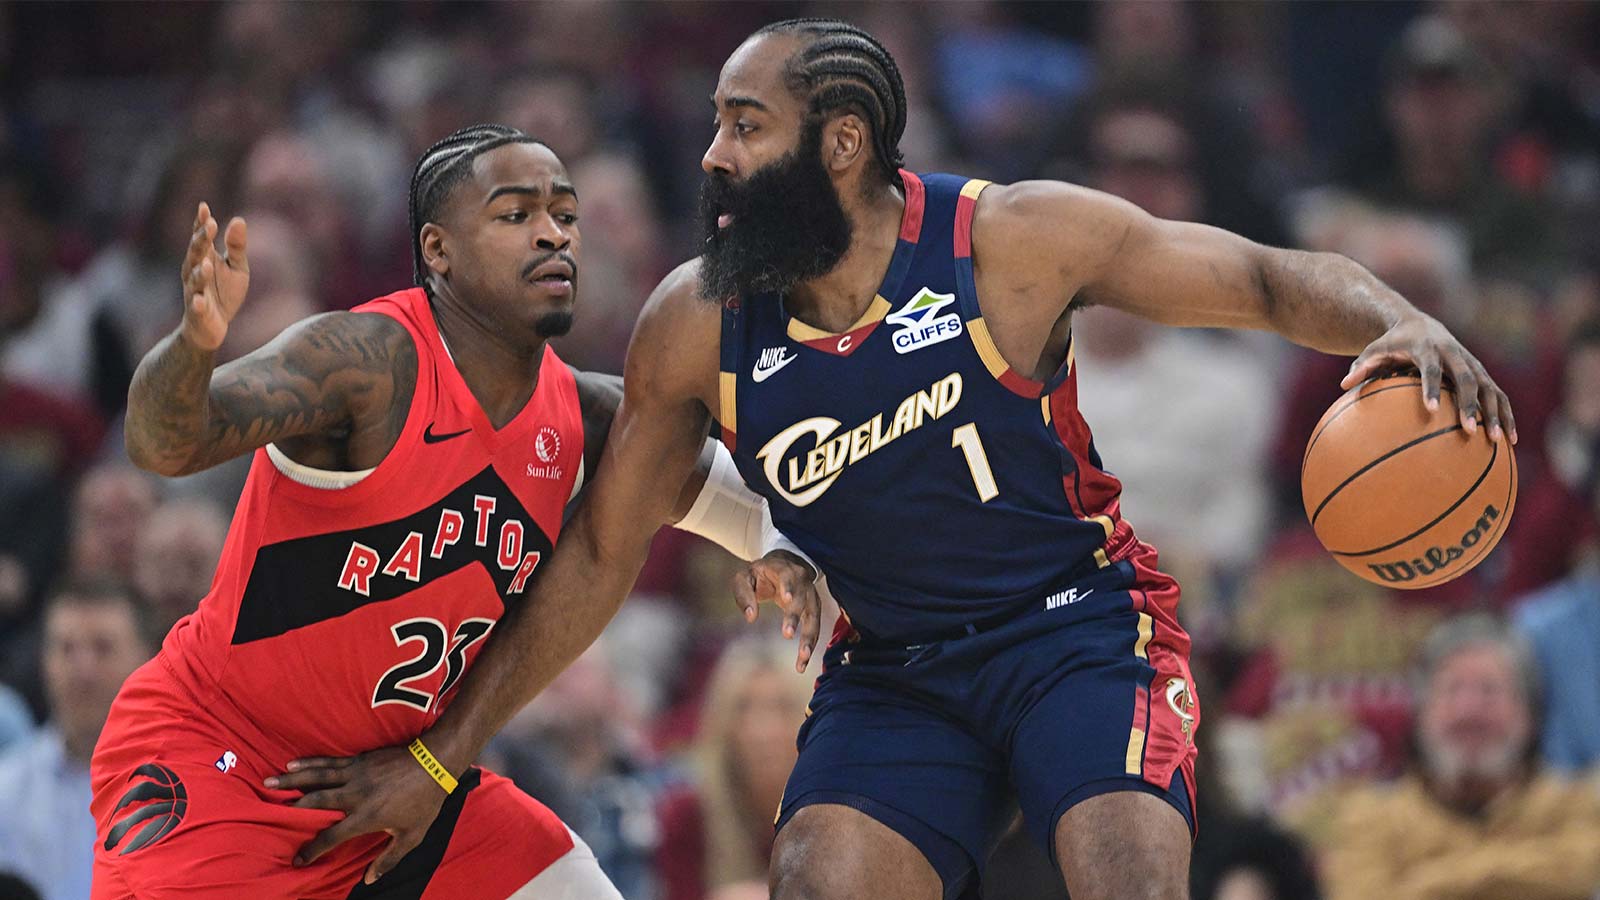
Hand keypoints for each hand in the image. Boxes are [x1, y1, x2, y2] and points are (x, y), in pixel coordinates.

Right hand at [180, 202, 249, 350]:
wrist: (212, 328)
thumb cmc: (223, 294)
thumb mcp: (237, 268)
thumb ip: (236, 246)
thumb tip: (239, 219)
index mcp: (204, 259)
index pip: (201, 237)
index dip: (201, 223)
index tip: (204, 207)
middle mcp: (195, 272)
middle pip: (196, 254)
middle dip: (201, 240)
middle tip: (209, 226)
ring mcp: (194, 292)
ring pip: (194, 279)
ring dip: (200, 271)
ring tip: (207, 262)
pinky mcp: (198, 312)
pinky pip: (196, 307)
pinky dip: (197, 304)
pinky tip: (199, 300)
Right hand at [264, 745, 445, 883]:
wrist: (434, 763)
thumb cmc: (424, 802)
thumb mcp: (411, 836)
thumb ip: (389, 858)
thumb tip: (370, 879)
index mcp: (366, 816)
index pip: (332, 837)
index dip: (313, 850)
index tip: (297, 861)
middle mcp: (355, 795)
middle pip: (316, 802)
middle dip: (290, 808)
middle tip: (268, 810)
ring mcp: (356, 774)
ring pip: (317, 778)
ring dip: (291, 781)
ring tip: (269, 783)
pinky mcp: (359, 760)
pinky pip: (329, 762)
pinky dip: (310, 763)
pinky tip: (293, 763)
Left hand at [733, 550, 820, 672]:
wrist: (786, 563)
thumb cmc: (760, 574)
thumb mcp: (745, 577)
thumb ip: (744, 594)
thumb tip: (751, 618)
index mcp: (784, 570)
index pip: (788, 577)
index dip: (788, 587)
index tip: (787, 599)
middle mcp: (802, 582)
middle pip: (802, 600)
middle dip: (795, 617)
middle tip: (787, 634)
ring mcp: (811, 596)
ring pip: (813, 617)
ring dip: (809, 638)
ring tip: (802, 658)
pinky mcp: (814, 609)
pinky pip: (815, 628)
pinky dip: (810, 645)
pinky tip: (802, 663)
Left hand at [1342, 314, 1515, 443]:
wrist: (1420, 325)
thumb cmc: (1392, 343)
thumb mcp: (1373, 350)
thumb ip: (1361, 366)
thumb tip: (1344, 385)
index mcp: (1428, 349)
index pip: (1431, 369)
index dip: (1431, 388)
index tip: (1430, 411)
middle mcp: (1455, 355)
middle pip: (1466, 380)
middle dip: (1469, 405)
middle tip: (1468, 431)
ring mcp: (1472, 364)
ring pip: (1489, 389)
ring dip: (1495, 413)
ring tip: (1496, 440)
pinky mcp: (1482, 374)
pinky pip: (1499, 395)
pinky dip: (1506, 415)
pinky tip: (1510, 440)